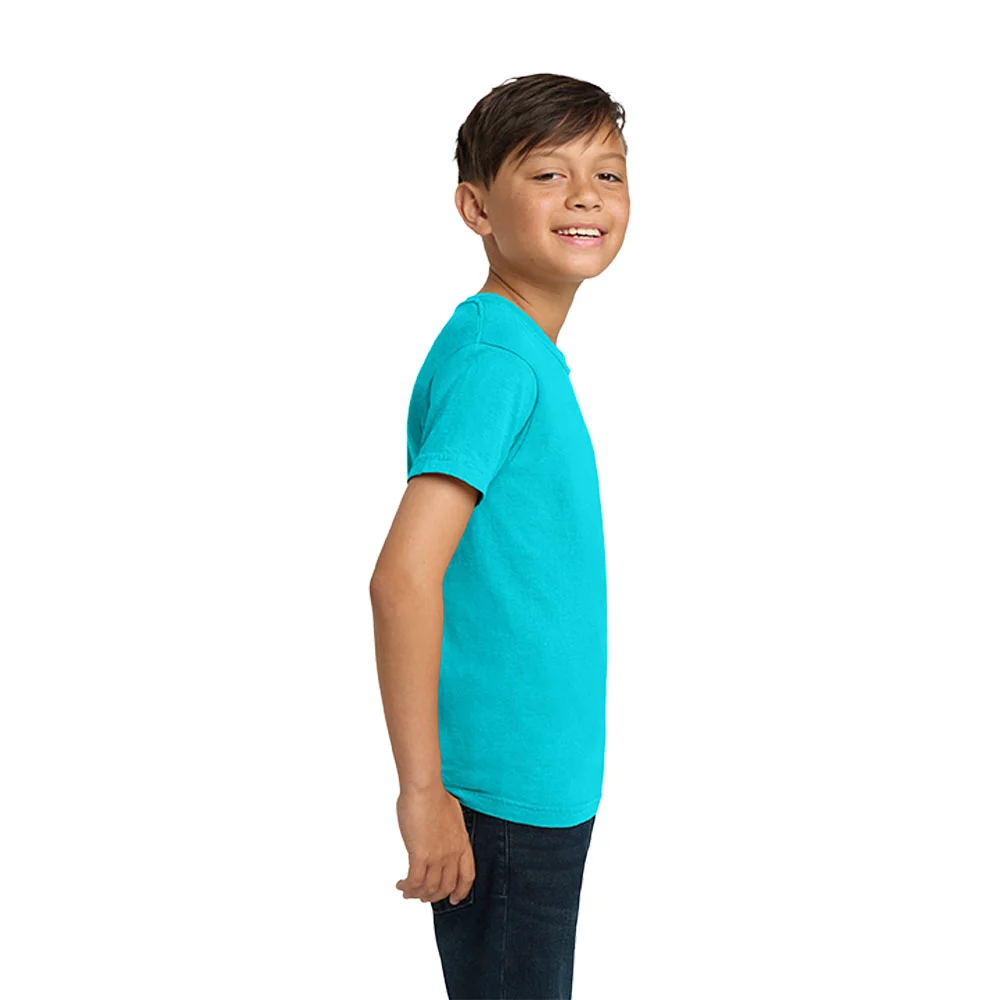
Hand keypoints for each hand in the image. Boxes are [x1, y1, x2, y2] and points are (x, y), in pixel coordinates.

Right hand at [395, 784, 474, 905]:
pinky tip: (401, 885)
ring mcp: (437, 856)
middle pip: (446, 886)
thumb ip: (448, 832)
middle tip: (423, 896)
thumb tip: (439, 836)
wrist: (425, 789)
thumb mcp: (451, 816)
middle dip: (434, 895)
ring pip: (429, 888)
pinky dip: (408, 887)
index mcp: (462, 843)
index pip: (467, 876)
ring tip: (408, 892)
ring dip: (418, 894)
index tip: (454, 898)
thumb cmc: (434, 795)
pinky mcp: (420, 856)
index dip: (461, 891)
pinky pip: (415, 881)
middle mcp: (452, 853)